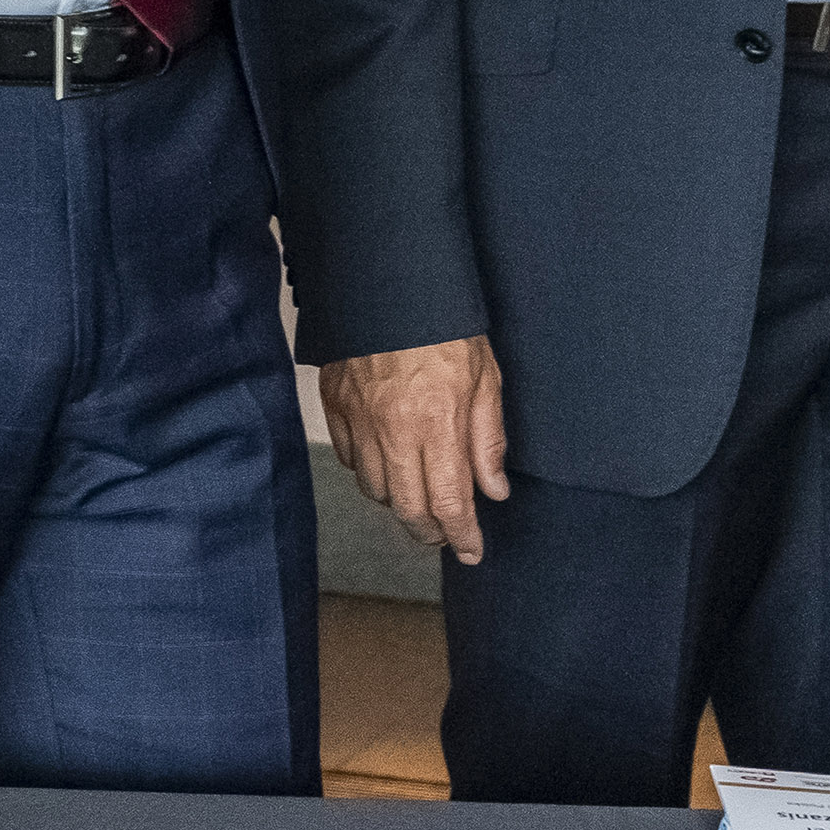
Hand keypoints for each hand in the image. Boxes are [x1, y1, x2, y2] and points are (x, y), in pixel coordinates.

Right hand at [316, 335, 508, 564]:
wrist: (389, 279)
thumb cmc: (444, 323)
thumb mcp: (487, 376)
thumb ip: (489, 439)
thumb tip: (494, 489)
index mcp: (437, 423)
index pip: (450, 502)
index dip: (461, 536)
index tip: (472, 551)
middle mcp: (394, 430)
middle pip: (408, 508)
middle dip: (430, 531)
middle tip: (445, 535)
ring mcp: (359, 420)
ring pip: (376, 489)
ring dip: (401, 504)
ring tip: (420, 498)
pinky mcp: (336, 406)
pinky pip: (350, 460)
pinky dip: (371, 473)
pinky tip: (389, 465)